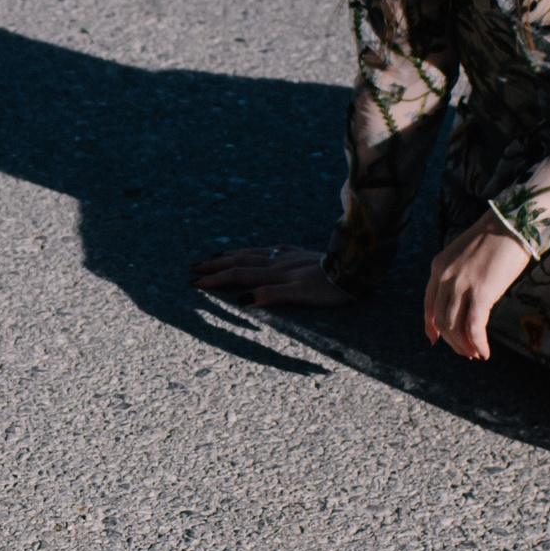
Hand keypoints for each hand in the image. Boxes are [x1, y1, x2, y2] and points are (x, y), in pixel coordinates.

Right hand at [190, 245, 355, 307]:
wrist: (355, 269)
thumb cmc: (330, 288)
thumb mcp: (301, 295)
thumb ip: (272, 295)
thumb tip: (242, 300)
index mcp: (275, 272)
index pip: (238, 275)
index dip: (216, 279)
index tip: (194, 282)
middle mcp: (277, 261)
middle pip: (240, 261)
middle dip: (216, 265)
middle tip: (194, 267)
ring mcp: (287, 256)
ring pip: (252, 253)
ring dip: (230, 255)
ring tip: (214, 256)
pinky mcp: (298, 254)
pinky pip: (268, 250)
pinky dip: (254, 251)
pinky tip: (254, 250)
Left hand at [423, 216, 532, 359]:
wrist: (513, 223)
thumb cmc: (496, 238)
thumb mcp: (466, 255)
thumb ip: (458, 275)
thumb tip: (465, 300)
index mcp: (438, 266)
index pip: (428, 304)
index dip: (431, 325)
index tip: (435, 339)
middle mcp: (445, 277)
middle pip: (441, 319)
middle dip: (451, 340)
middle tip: (464, 352)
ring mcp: (462, 285)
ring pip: (455, 326)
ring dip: (464, 345)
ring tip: (474, 354)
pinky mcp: (482, 293)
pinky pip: (474, 327)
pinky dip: (478, 343)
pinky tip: (485, 353)